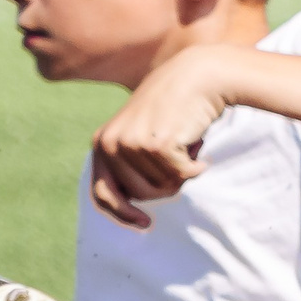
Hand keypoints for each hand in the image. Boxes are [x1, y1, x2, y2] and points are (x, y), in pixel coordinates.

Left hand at [91, 47, 233, 227]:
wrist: (198, 76)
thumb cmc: (174, 108)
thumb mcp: (141, 132)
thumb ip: (129, 162)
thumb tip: (133, 203)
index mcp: (102, 142)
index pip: (102, 193)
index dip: (122, 214)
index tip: (145, 224)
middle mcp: (110, 143)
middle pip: (139, 195)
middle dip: (164, 186)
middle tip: (178, 159)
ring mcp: (131, 145)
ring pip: (162, 188)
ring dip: (182, 173)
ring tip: (185, 144)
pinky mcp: (156, 146)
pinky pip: (182, 177)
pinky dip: (196, 167)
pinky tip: (198, 145)